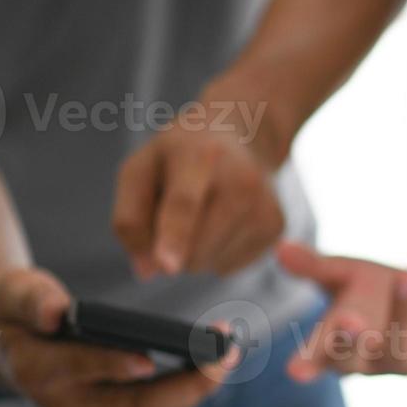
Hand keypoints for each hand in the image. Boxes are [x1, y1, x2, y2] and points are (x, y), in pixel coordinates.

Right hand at [0, 268, 233, 406]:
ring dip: (196, 386)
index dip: (111, 365)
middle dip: (182, 385)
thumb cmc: (13, 312)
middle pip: (131, 403)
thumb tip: (57, 312)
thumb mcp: (12, 293)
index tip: (146, 359)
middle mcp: (69, 402)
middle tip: (221, 360)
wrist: (8, 344)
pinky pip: (159, 401)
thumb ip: (32, 300)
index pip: (79, 370)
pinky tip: (219, 360)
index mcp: (37, 372)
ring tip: (231, 355)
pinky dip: (191, 383)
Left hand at [112, 106, 283, 277]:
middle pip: (194, 249)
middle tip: (173, 211)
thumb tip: (148, 270)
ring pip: (210, 263)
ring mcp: (264, 206)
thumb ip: (130, 218)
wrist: (245, 136)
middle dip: (172, 248)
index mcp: (199, 156)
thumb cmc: (181, 156)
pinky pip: (228, 266)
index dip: (174, 237)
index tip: (167, 266)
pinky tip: (223, 221)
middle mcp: (242, 182)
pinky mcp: (276, 227)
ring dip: (195, 250)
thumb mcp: (140, 169)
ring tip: (204, 211)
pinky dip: (216, 253)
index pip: (185, 203)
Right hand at [276, 241, 406, 381]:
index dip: (308, 363)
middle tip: (350, 320)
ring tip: (406, 278)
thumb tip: (280, 248)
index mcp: (340, 347)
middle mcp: (373, 361)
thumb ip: (315, 267)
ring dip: (405, 312)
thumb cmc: (379, 290)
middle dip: (354, 341)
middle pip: (359, 359)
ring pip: (404, 346)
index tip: (295, 371)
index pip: (320, 357)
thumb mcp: (345, 274)